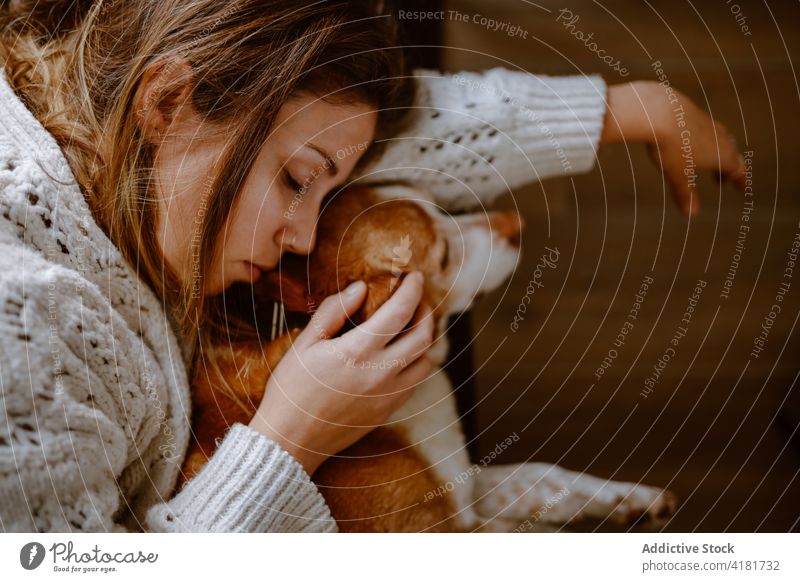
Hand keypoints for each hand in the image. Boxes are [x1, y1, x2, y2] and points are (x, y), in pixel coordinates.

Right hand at [248, 272, 433, 474]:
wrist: (291, 440)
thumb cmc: (291, 390)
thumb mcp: (304, 344)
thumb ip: (333, 312)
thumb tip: (360, 288)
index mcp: (357, 352)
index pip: (400, 312)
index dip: (412, 289)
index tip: (414, 276)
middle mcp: (380, 374)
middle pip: (423, 335)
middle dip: (425, 311)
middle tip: (416, 299)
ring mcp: (388, 395)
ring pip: (426, 361)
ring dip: (423, 340)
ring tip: (409, 328)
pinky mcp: (388, 411)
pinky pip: (414, 383)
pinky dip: (414, 364)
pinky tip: (398, 357)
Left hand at [600, 81, 747, 215]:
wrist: (659, 112)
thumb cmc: (670, 147)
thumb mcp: (677, 175)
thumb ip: (685, 194)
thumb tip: (691, 214)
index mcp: (722, 155)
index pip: (738, 170)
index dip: (740, 180)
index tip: (742, 187)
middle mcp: (721, 138)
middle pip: (730, 155)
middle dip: (726, 170)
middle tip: (720, 182)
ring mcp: (709, 123)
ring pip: (719, 140)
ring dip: (715, 154)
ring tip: (704, 163)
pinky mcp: (694, 113)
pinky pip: (704, 129)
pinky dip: (703, 140)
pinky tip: (688, 143)